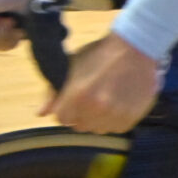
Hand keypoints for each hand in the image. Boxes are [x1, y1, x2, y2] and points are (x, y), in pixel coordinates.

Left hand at [42, 34, 160, 133]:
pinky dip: (117, 120)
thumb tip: (40, 114)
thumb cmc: (100, 54)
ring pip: (99, 129)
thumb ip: (53, 92)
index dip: (67, 110)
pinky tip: (120, 104)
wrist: (136, 48)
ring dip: (100, 119)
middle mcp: (95, 108)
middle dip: (83, 116)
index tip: (75, 101)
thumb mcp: (71, 66)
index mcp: (77, 96)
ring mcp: (115, 114)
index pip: (62, 119)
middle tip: (93, 99)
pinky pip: (117, 128)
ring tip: (108, 101)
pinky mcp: (132, 116)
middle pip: (80, 126)